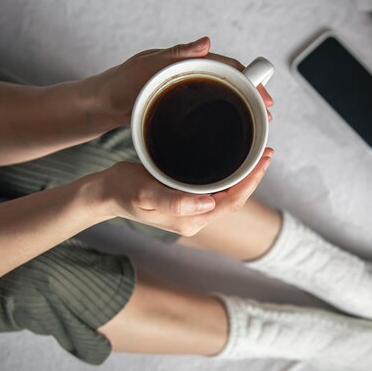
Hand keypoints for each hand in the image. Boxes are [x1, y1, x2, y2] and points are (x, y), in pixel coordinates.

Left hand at [94, 36, 273, 126]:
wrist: (100, 104)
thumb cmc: (120, 83)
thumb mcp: (148, 66)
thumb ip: (177, 55)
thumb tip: (207, 42)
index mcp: (185, 61)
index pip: (226, 67)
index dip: (249, 79)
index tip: (265, 95)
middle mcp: (188, 74)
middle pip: (228, 83)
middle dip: (250, 96)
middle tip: (267, 113)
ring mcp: (183, 91)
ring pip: (219, 97)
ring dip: (238, 108)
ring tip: (255, 123)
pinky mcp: (177, 107)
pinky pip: (205, 110)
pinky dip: (220, 118)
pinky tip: (228, 132)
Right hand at [99, 148, 273, 235]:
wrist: (106, 194)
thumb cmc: (123, 191)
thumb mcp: (145, 194)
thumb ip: (174, 201)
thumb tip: (208, 205)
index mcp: (191, 219)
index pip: (232, 201)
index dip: (252, 181)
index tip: (264, 158)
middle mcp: (196, 218)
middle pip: (234, 198)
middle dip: (253, 176)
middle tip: (266, 151)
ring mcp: (192, 210)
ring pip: (227, 194)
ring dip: (243, 175)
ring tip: (255, 153)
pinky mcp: (186, 200)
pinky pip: (215, 189)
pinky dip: (229, 174)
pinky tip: (232, 161)